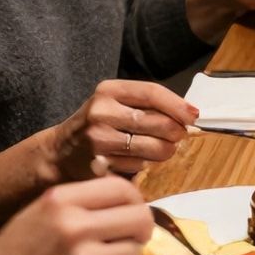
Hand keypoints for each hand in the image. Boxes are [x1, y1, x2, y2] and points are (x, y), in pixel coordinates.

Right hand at [0, 176, 153, 254]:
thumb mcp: (36, 215)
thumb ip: (77, 205)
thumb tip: (125, 201)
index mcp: (59, 200)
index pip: (122, 188)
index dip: (134, 200)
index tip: (132, 211)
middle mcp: (75, 225)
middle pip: (139, 217)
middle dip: (141, 228)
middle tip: (130, 238)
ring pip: (135, 249)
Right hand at [46, 79, 197, 178]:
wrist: (61, 152)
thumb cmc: (98, 125)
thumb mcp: (115, 103)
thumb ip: (147, 105)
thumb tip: (189, 115)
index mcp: (109, 90)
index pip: (152, 93)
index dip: (178, 105)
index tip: (194, 115)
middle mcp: (102, 111)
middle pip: (159, 122)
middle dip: (177, 132)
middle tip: (178, 136)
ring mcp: (99, 139)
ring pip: (154, 147)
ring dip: (166, 150)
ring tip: (163, 149)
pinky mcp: (101, 163)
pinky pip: (140, 164)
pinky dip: (147, 163)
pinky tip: (139, 158)